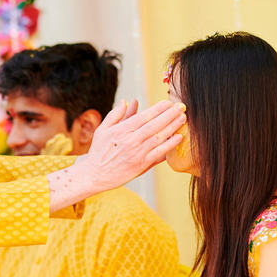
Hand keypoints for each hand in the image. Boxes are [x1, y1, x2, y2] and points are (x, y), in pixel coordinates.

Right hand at [48, 100, 185, 211]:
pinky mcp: (141, 165)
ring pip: (159, 137)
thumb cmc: (98, 151)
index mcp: (122, 130)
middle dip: (169, 114)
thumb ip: (117, 114)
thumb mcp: (103, 129)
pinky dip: (169, 145)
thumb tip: (130, 101)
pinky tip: (178, 137)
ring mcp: (137, 153)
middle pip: (154, 125)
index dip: (158, 108)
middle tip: (181, 106)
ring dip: (172, 127)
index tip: (168, 102)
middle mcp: (131, 140)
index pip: (144, 116)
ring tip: (183, 118)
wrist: (94, 175)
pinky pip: (159, 153)